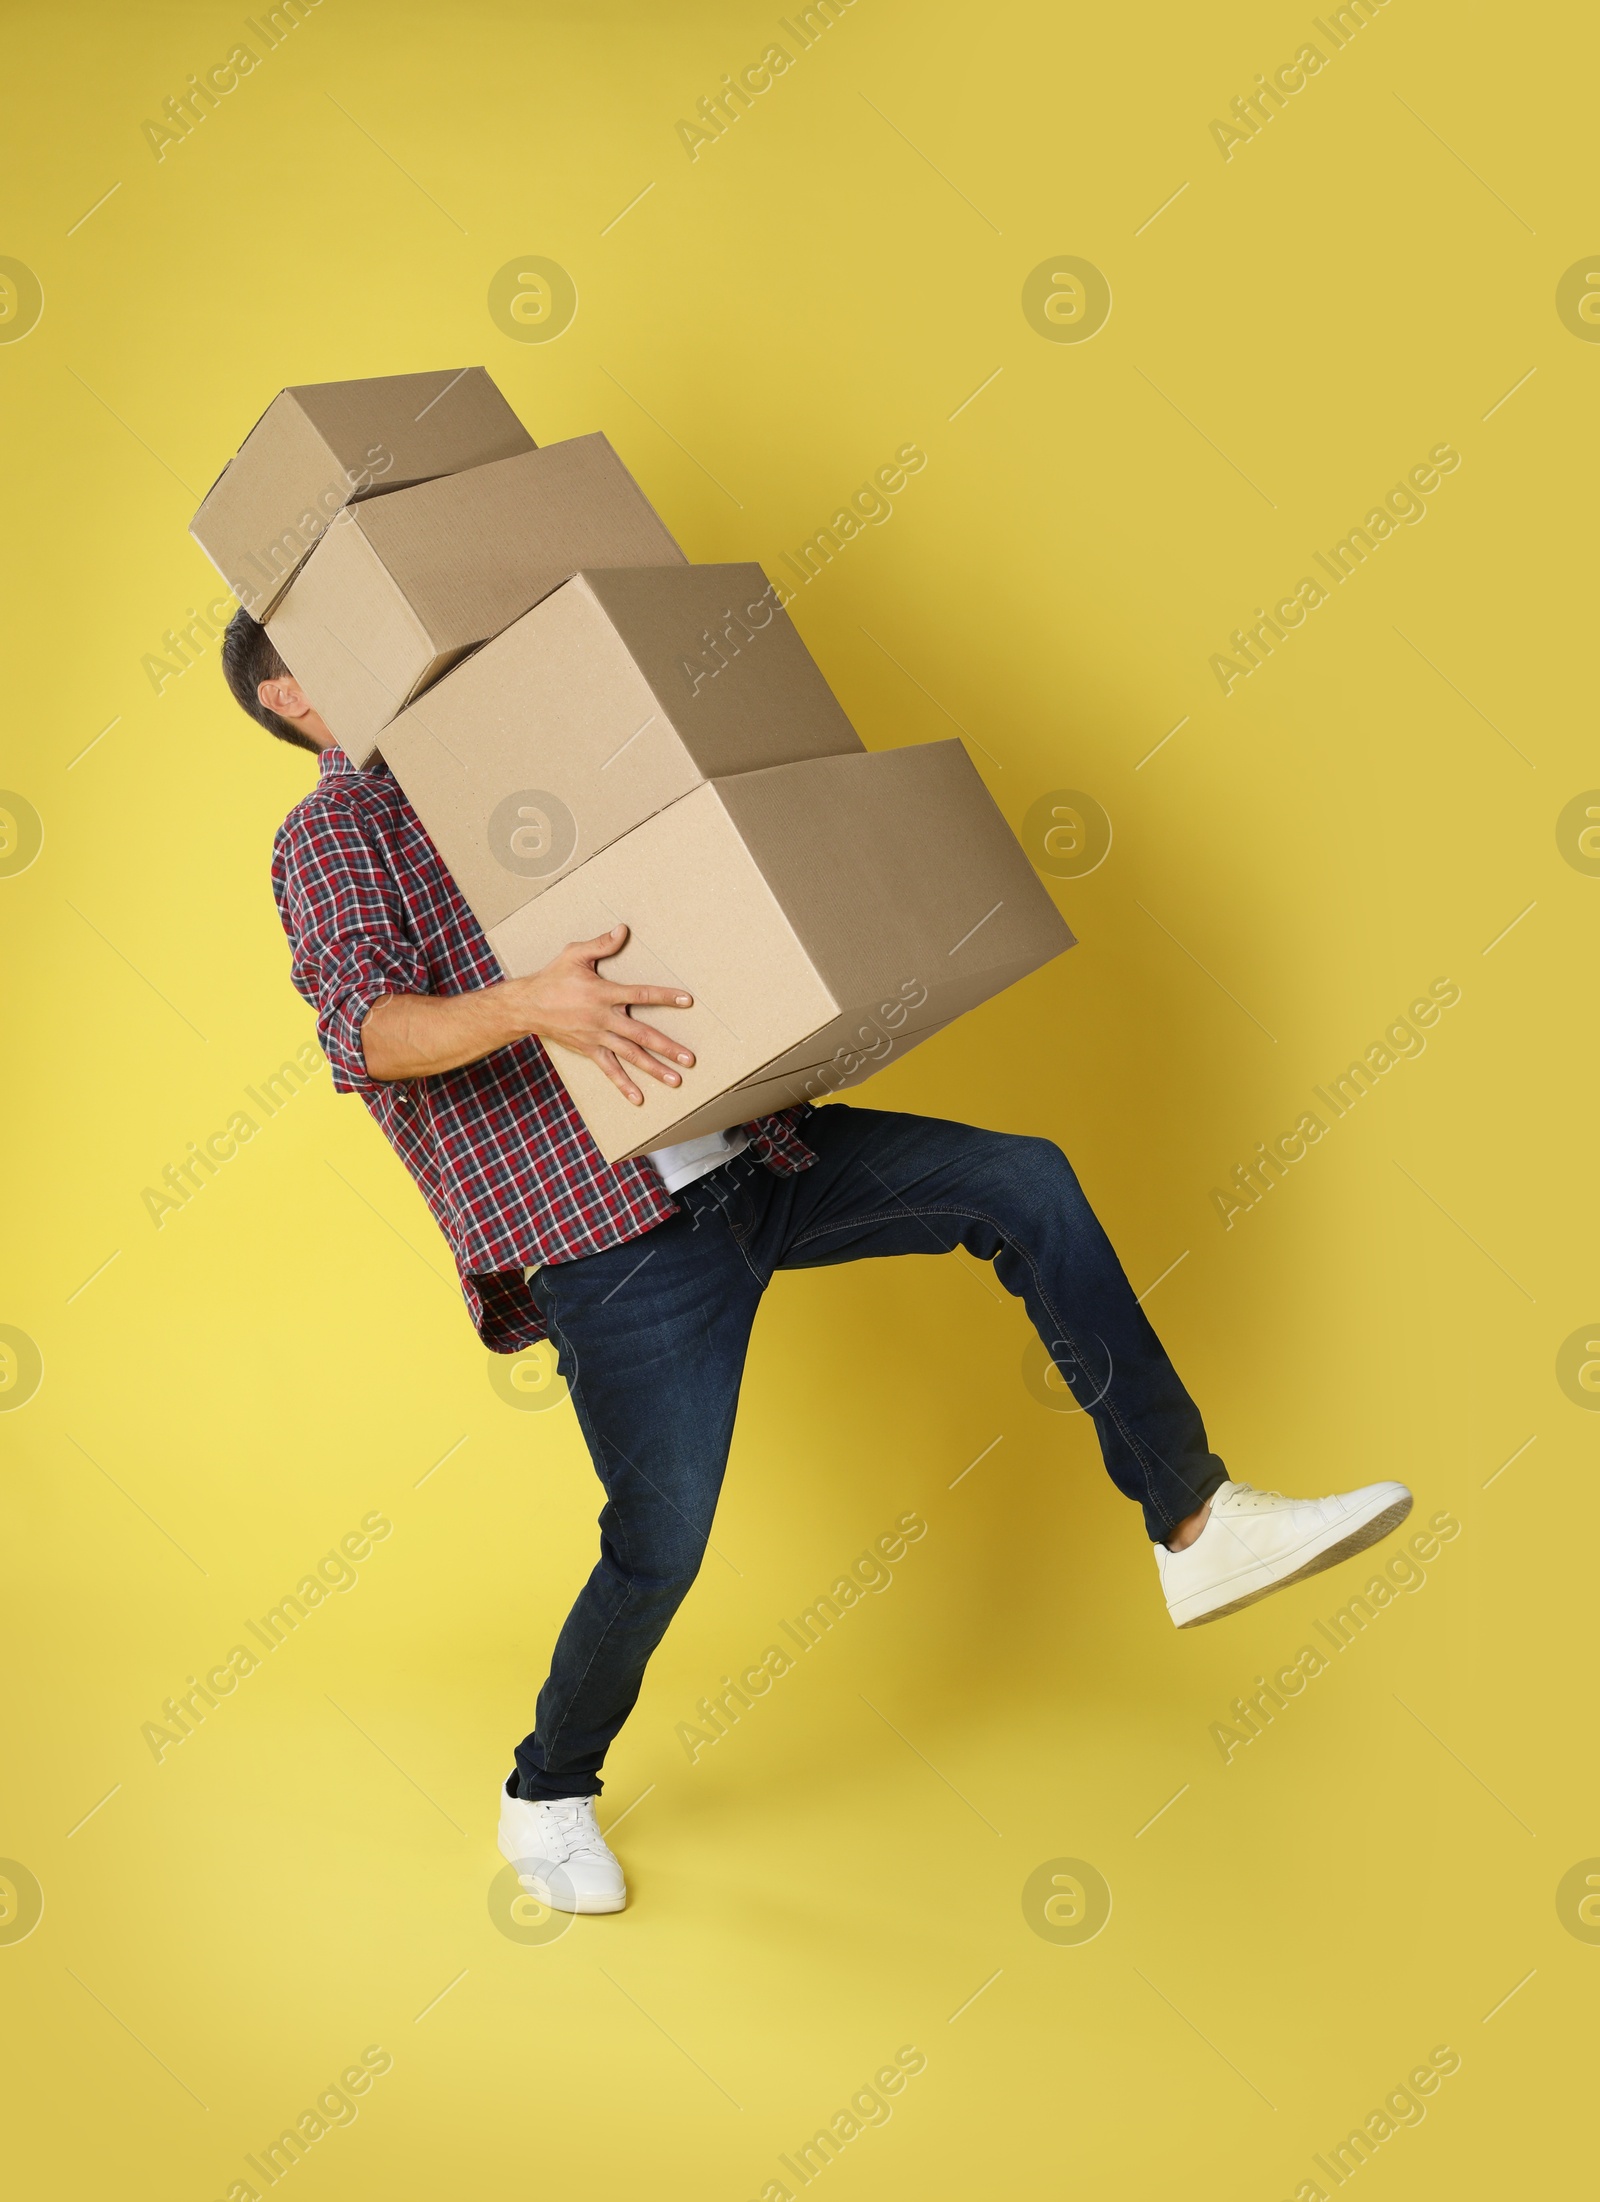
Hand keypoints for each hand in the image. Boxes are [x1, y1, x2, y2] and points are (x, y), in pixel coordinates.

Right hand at [505, 925, 693, 1105]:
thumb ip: (601, 944)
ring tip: (675, 1079)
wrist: (527, 1006)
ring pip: (630, 1055)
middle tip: (689, 1059)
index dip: (665, 997)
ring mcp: (597, 1037)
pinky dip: (624, 1084)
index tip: (688, 1000)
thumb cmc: (553, 977)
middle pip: (642, 1035)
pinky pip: (609, 1069)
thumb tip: (623, 929)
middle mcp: (603, 1018)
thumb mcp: (575, 954)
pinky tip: (639, 1098)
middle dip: (667, 1047)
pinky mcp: (589, 1049)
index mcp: (604, 993)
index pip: (641, 994)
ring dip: (654, 1068)